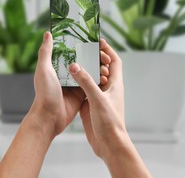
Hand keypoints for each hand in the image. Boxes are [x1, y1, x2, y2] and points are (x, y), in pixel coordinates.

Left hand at [29, 31, 109, 137]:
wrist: (50, 118)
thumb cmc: (44, 93)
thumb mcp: (44, 69)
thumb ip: (46, 52)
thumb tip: (47, 34)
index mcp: (56, 67)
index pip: (70, 52)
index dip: (81, 46)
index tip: (93, 41)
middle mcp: (65, 75)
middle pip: (82, 61)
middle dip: (93, 57)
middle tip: (103, 55)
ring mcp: (74, 85)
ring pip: (88, 72)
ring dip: (97, 68)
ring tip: (106, 65)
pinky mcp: (80, 95)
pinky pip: (91, 85)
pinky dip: (98, 81)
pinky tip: (106, 76)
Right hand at [69, 38, 124, 156]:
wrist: (109, 144)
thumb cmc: (110, 122)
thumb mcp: (97, 99)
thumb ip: (86, 81)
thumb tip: (75, 65)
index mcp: (115, 84)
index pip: (114, 61)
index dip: (108, 50)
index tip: (98, 41)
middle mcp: (108, 89)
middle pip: (102, 68)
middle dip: (94, 58)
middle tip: (82, 50)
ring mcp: (99, 97)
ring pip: (92, 79)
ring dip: (85, 71)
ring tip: (73, 61)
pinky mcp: (91, 105)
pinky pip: (84, 90)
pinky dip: (78, 84)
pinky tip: (69, 80)